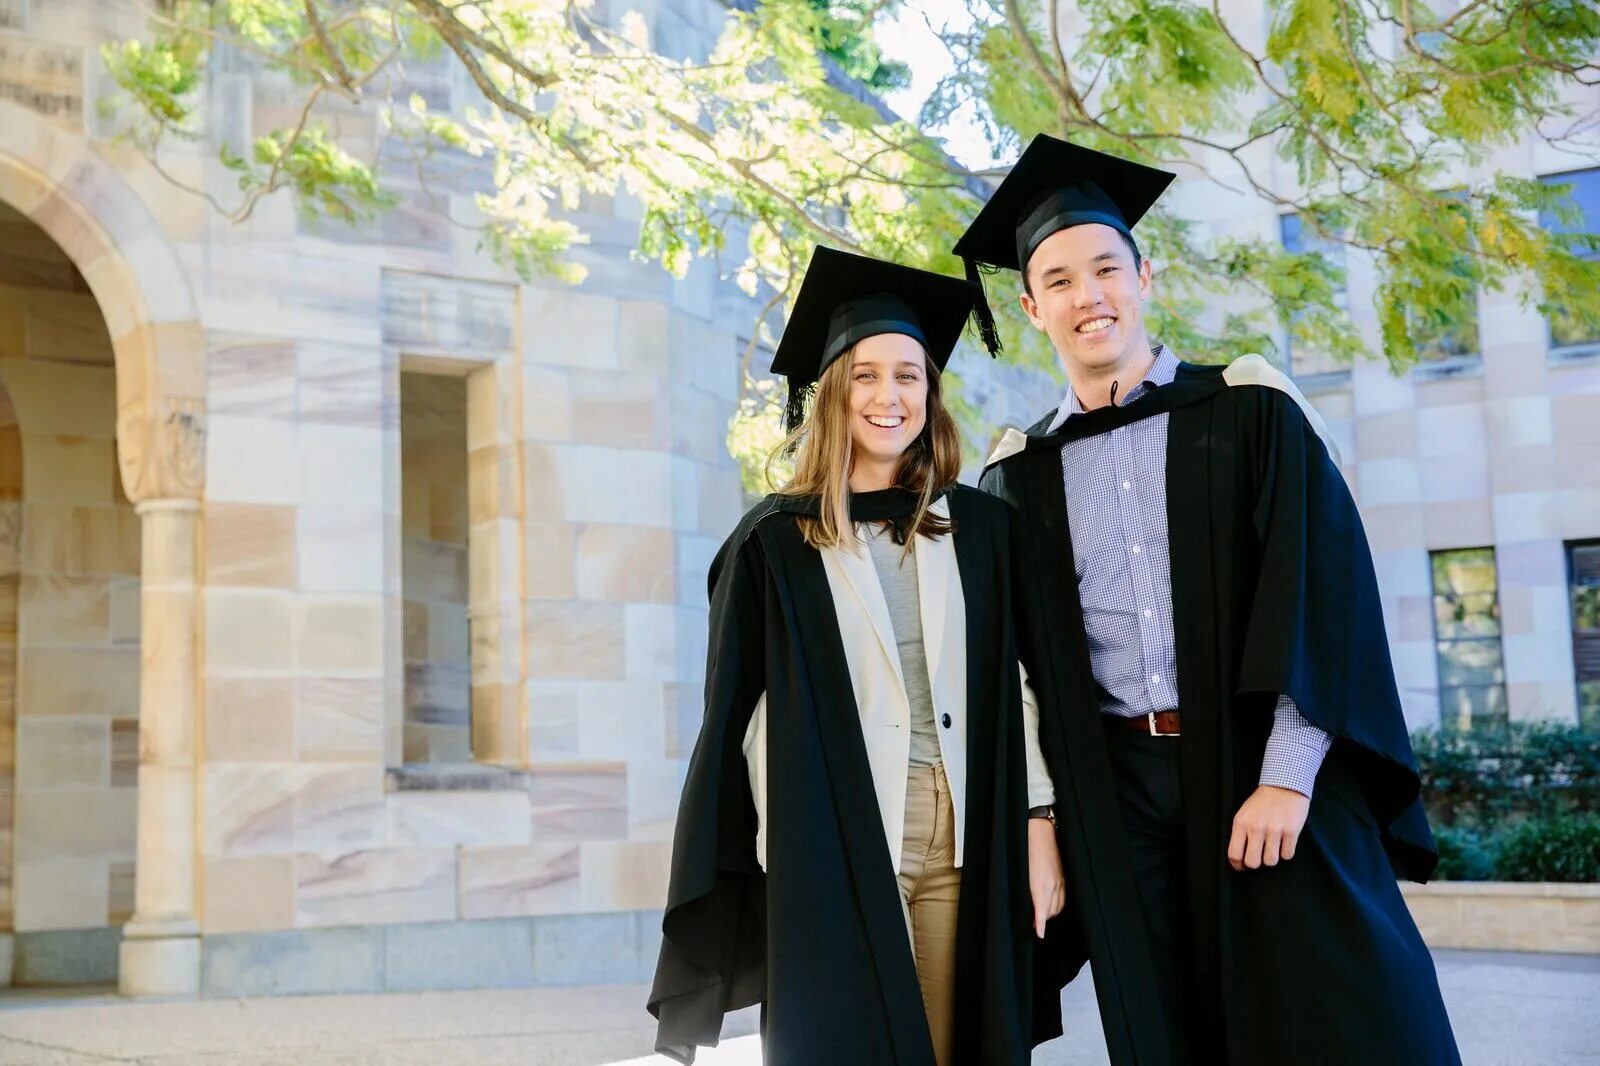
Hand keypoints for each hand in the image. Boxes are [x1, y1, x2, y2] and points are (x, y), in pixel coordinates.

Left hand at [1028, 817, 1065, 937]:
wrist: (1042, 831)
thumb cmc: (1028, 848)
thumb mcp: (1022, 871)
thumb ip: (1026, 890)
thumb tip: (1026, 903)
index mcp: (1040, 884)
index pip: (1041, 912)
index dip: (1041, 925)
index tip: (1040, 935)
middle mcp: (1053, 885)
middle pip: (1049, 912)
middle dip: (1042, 920)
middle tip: (1033, 924)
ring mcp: (1061, 881)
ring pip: (1057, 906)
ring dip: (1049, 913)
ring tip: (1040, 917)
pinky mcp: (1065, 877)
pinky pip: (1063, 898)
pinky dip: (1057, 905)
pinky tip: (1051, 906)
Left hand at [1227, 785, 1309, 871]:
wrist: (1284, 785)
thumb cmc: (1263, 802)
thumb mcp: (1244, 814)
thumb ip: (1240, 833)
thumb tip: (1239, 857)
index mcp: (1241, 823)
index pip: (1234, 854)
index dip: (1238, 866)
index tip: (1242, 867)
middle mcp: (1256, 828)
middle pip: (1253, 863)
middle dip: (1256, 863)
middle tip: (1259, 856)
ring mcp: (1274, 830)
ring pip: (1271, 861)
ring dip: (1272, 858)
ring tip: (1273, 847)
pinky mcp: (1291, 831)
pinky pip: (1287, 855)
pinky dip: (1286, 852)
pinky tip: (1284, 842)